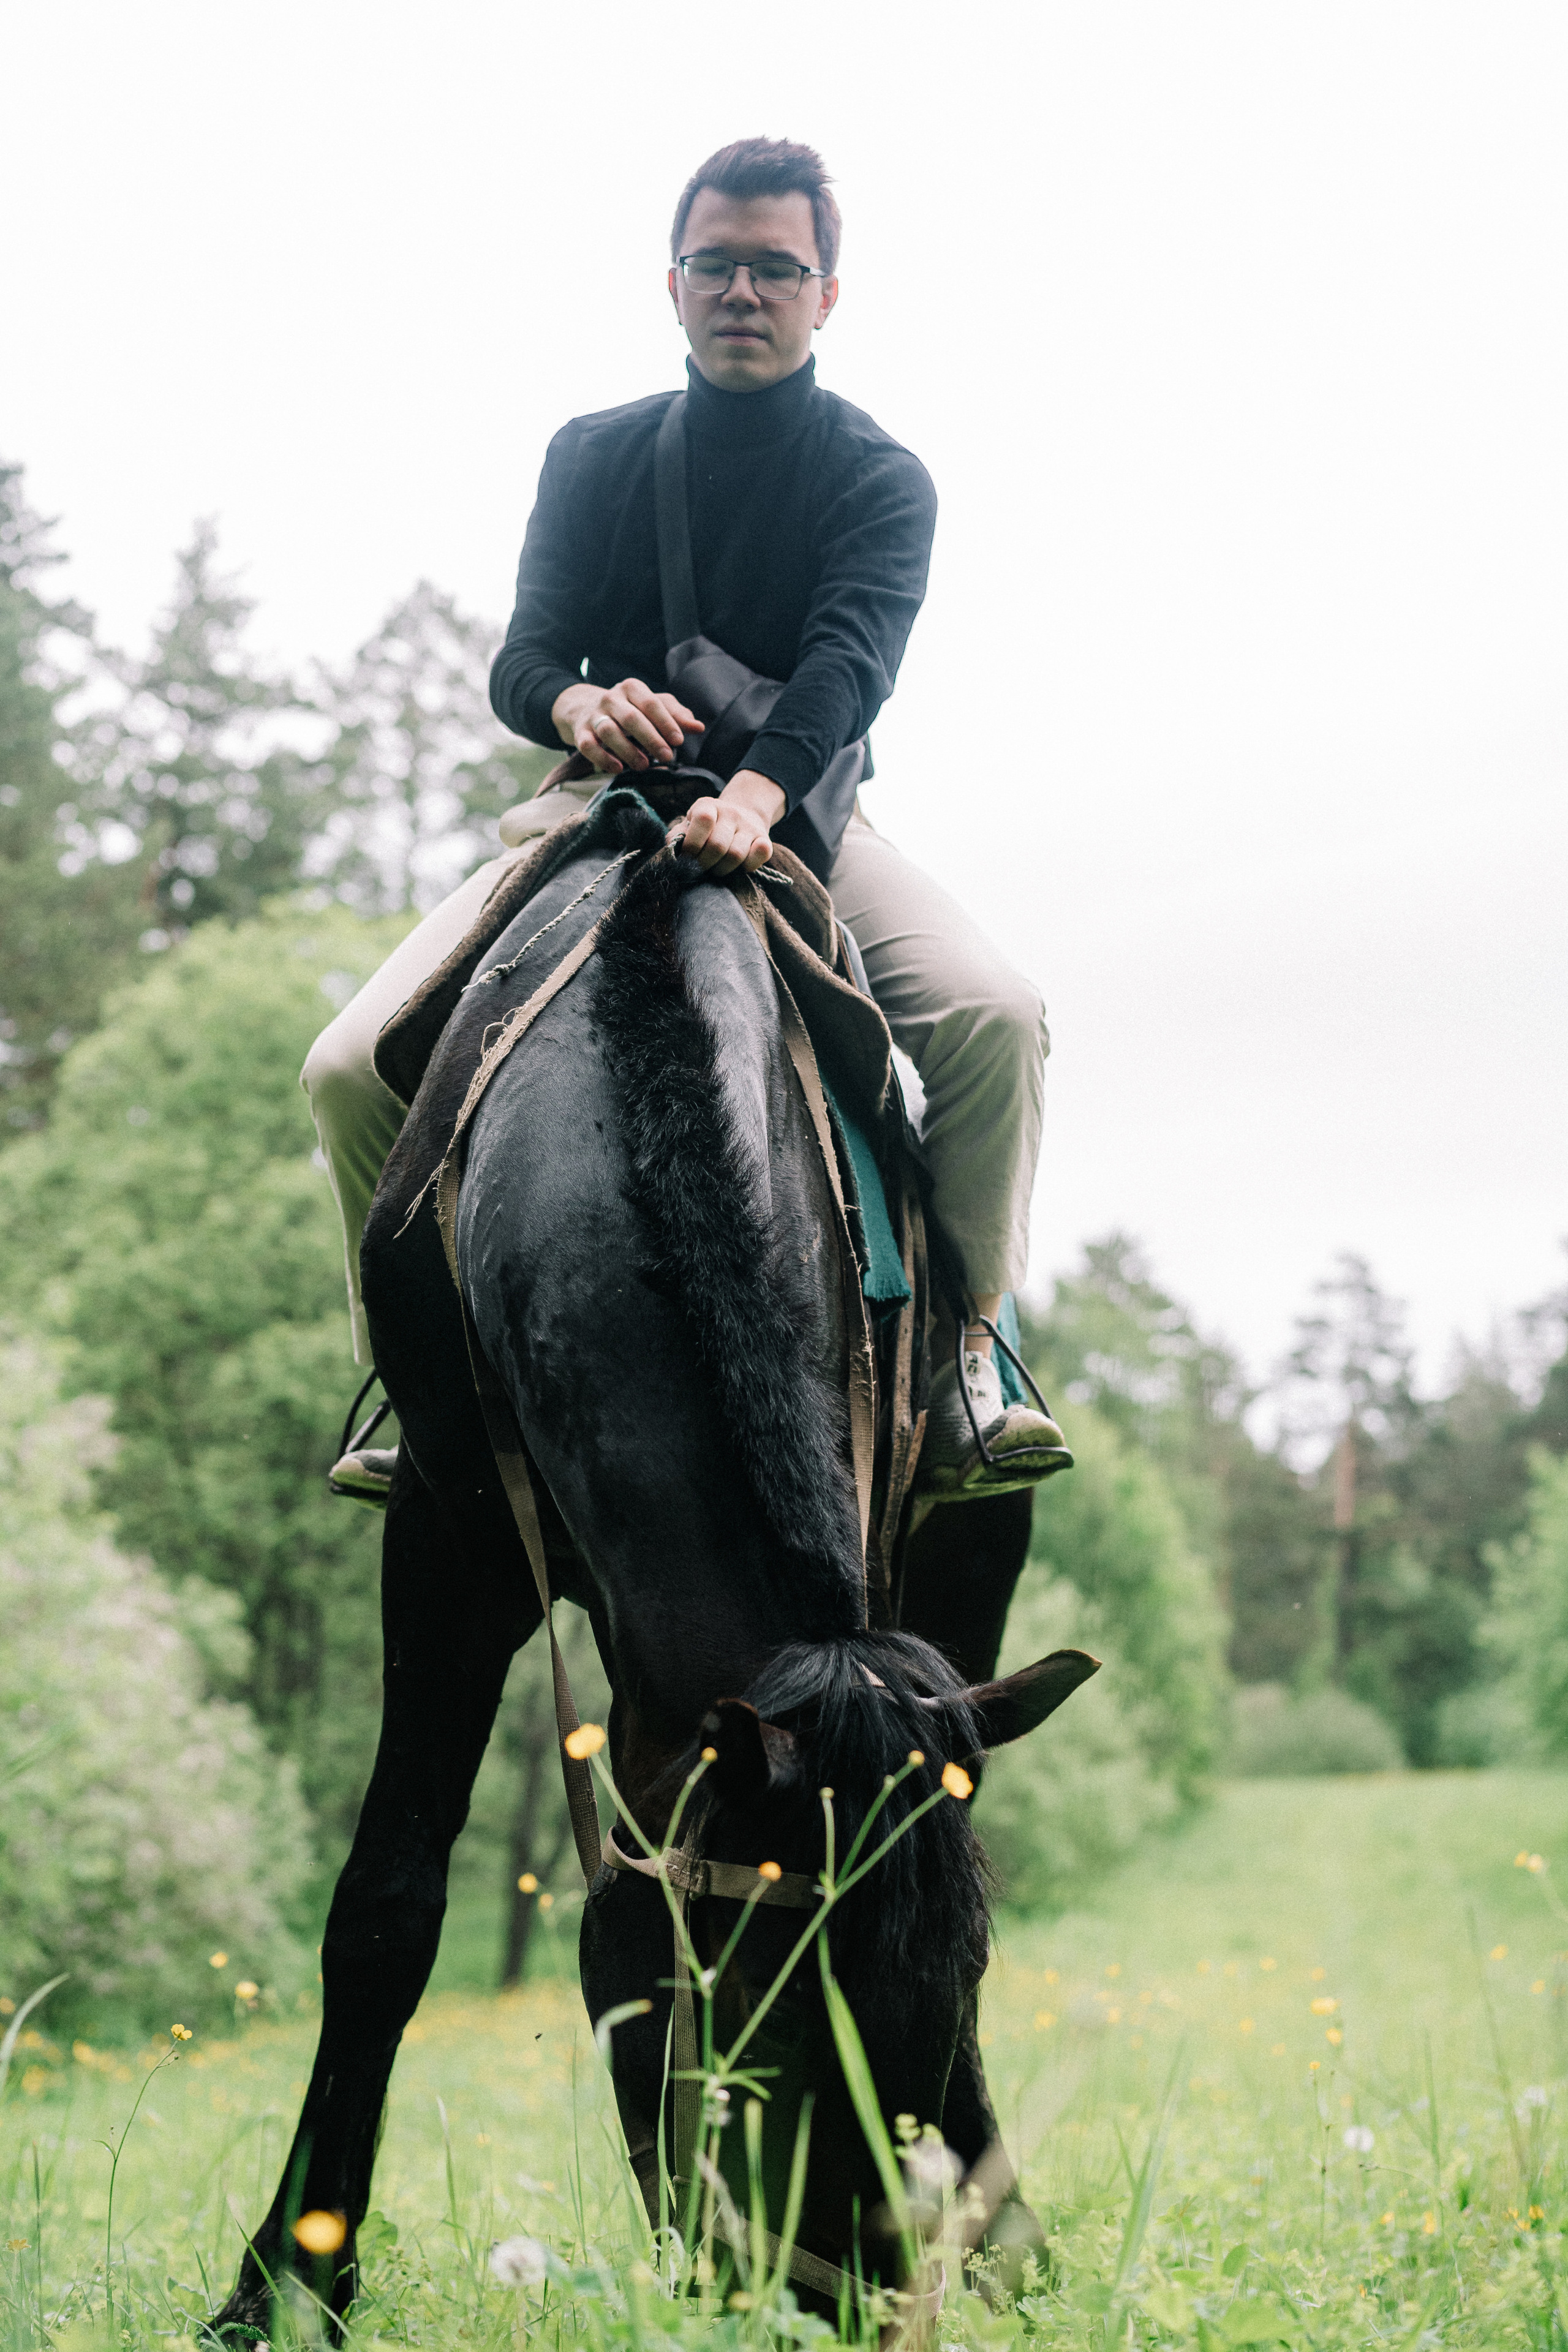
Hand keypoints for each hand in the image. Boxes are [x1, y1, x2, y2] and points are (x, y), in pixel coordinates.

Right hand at [552, 678, 703, 773]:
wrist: (585, 708)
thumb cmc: (629, 709)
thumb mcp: (653, 706)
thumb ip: (676, 715)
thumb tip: (698, 727)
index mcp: (631, 688)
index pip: (651, 703)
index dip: (666, 722)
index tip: (679, 741)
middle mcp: (610, 698)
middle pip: (631, 718)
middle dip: (651, 739)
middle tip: (667, 757)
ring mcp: (593, 715)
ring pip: (609, 732)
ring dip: (628, 751)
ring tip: (644, 766)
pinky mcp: (580, 732)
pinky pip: (588, 747)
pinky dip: (603, 759)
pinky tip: (618, 769)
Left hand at [675, 770, 786, 876]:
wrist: (743, 814)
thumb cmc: (708, 826)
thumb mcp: (690, 824)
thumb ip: (677, 835)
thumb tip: (672, 850)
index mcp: (708, 805)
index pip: (703, 820)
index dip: (693, 844)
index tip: (688, 855)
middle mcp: (731, 812)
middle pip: (717, 845)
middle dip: (705, 863)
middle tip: (701, 867)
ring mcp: (749, 825)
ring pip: (736, 855)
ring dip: (722, 869)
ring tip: (716, 868)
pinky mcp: (765, 838)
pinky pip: (760, 854)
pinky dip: (748, 866)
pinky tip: (739, 866)